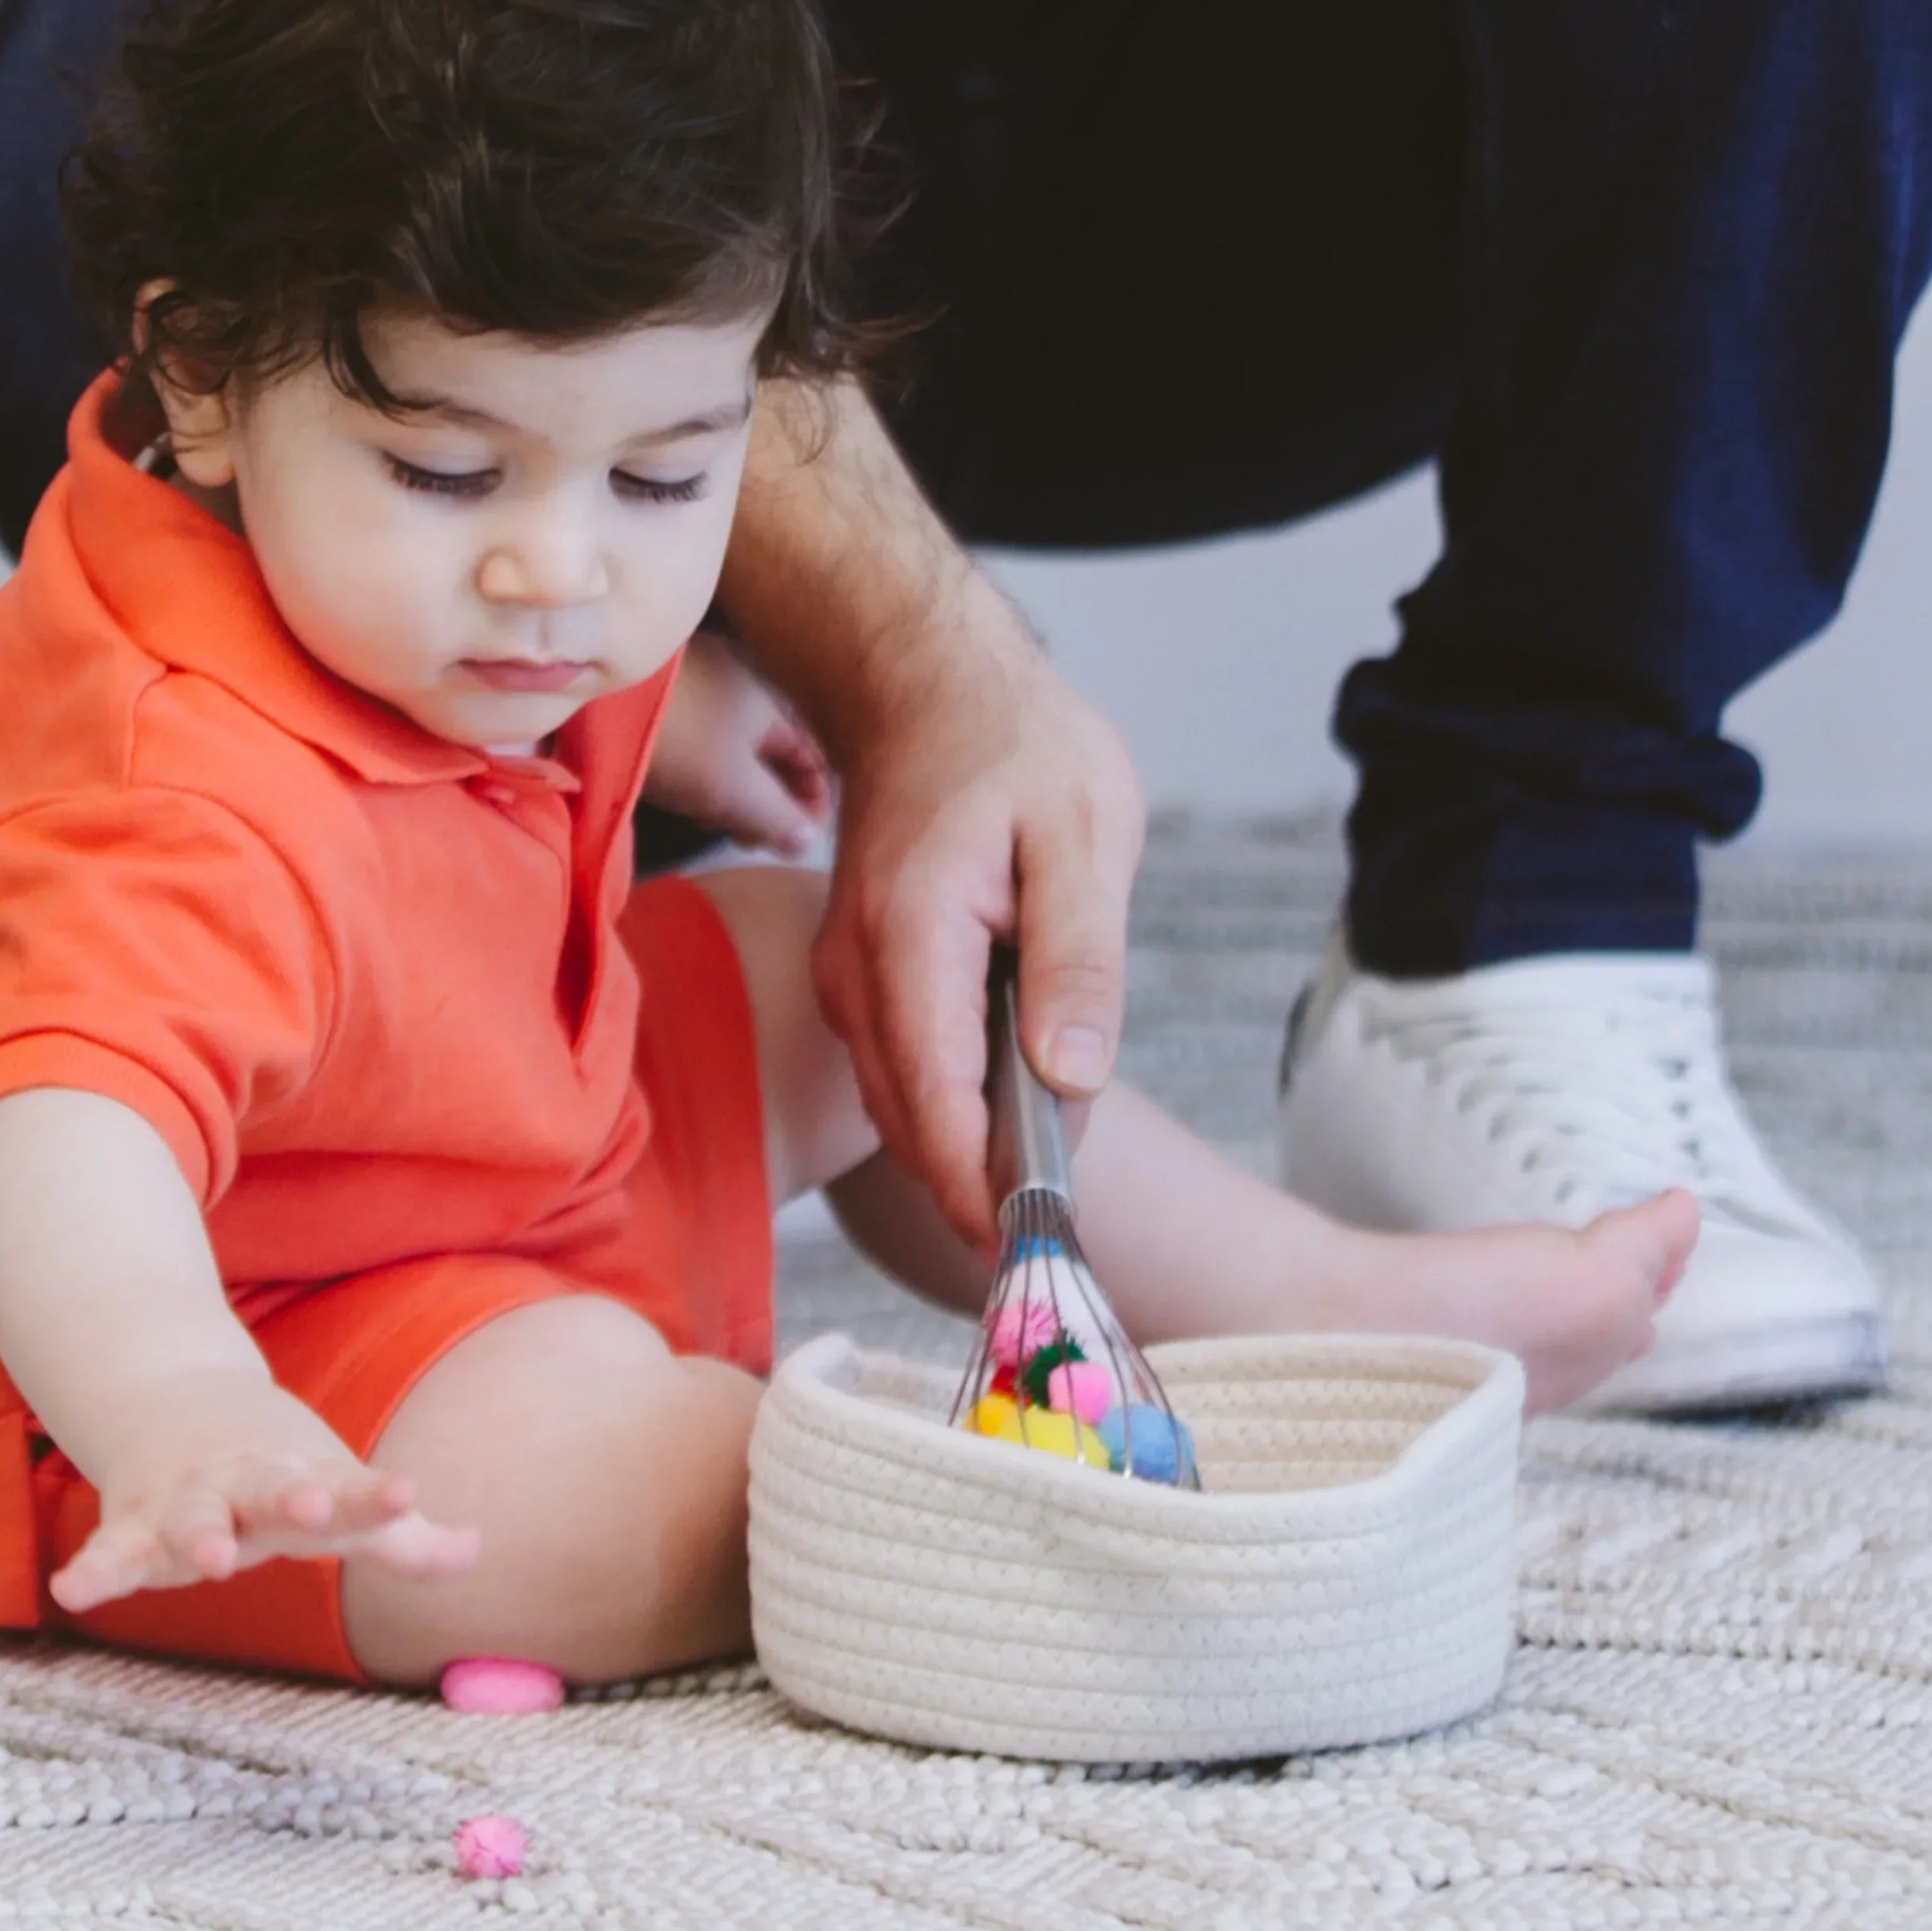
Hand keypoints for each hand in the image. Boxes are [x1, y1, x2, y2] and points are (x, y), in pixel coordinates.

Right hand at [51, 1367, 479, 1612]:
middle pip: (272, 1494)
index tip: (408, 1491)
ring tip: (211, 1560)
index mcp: (306, 1481)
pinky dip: (93, 1569)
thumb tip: (475, 1552)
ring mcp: (188, 1500)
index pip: (351, 1493)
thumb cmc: (275, 1465)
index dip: (377, 1497)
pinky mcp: (133, 1523)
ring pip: (192, 1519)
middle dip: (291, 1502)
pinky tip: (73, 1593)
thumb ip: (400, 1537)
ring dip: (202, 1536)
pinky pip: (112, 1549)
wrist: (171, 1398)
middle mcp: (248, 1486)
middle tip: (312, 1511)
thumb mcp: (335, 1492)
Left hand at [643, 629, 833, 855]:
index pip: (809, 754)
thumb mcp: (734, 788)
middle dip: (769, 799)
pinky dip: (701, 769)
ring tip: (719, 823)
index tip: (803, 839)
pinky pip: (697, 737)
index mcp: (769, 701)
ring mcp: (696, 683)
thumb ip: (775, 816)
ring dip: (732, 787)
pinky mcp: (657, 693)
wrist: (596, 691)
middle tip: (756, 840)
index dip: (813, 799)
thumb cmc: (680, 739)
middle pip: (769, 750)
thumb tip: (808, 839)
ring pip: (731, 744)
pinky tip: (684, 792)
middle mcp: (739, 683)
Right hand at [810, 592, 1144, 1242]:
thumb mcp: (1082, 838)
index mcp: (912, 943)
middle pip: (913, 1127)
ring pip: (903, 1106)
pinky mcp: (860, 979)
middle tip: (1064, 1239)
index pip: (936, 1108)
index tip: (1041, 1250)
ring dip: (967, 1154)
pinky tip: (1016, 1110)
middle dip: (981, 1192)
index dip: (986, 1194)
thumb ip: (1076, 964)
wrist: (923, 680)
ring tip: (1050, 1184)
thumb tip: (1070, 1084)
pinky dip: (952, 1106)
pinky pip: (902, 1069)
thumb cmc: (1014, 746)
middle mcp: (858, 975)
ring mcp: (849, 979)